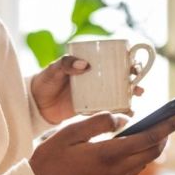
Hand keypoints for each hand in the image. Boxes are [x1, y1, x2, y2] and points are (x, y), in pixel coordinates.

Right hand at [29, 110, 174, 174]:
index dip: (167, 125)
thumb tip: (123, 119)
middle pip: (150, 152)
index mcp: (106, 154)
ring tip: (157, 132)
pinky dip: (135, 158)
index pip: (146, 138)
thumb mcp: (69, 132)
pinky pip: (128, 172)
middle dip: (165, 135)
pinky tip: (131, 148)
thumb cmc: (48, 159)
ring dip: (151, 148)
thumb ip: (98, 122)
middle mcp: (114, 172)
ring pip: (141, 164)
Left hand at [31, 56, 145, 123]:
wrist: (36, 104)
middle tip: (138, 86)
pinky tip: (128, 114)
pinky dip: (120, 111)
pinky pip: (109, 109)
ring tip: (137, 98)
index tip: (134, 66)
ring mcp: (95, 94)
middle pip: (121, 77)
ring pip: (119, 93)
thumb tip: (85, 65)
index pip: (113, 60)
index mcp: (90, 64)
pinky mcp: (92, 109)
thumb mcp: (54, 69)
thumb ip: (66, 64)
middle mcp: (97, 78)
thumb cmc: (45, 80)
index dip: (128, 61)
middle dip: (134, 80)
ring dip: (131, 95)